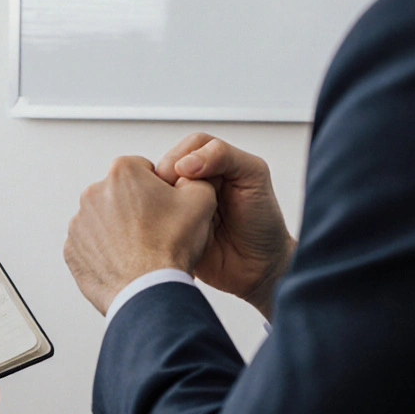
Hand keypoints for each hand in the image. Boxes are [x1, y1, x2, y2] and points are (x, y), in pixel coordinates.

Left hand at [64, 156, 217, 314]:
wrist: (149, 291)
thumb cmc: (171, 247)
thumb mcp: (201, 200)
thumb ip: (193, 177)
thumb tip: (186, 177)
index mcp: (122, 172)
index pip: (143, 170)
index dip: (158, 189)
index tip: (166, 208)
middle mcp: (93, 192)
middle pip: (120, 194)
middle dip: (136, 207)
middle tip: (156, 231)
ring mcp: (78, 222)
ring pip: (104, 219)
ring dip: (118, 229)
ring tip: (141, 250)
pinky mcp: (71, 249)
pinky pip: (91, 245)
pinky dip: (104, 252)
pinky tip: (125, 262)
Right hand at [155, 134, 295, 319]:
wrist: (258, 267)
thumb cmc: (262, 221)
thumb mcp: (253, 176)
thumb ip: (224, 155)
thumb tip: (184, 163)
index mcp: (215, 163)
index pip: (190, 146)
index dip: (181, 155)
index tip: (181, 174)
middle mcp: (195, 180)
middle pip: (167, 165)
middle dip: (167, 178)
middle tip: (174, 195)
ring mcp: (180, 203)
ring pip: (155, 188)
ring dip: (158, 198)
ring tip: (169, 213)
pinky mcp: (169, 225)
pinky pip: (152, 215)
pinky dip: (153, 217)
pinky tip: (164, 226)